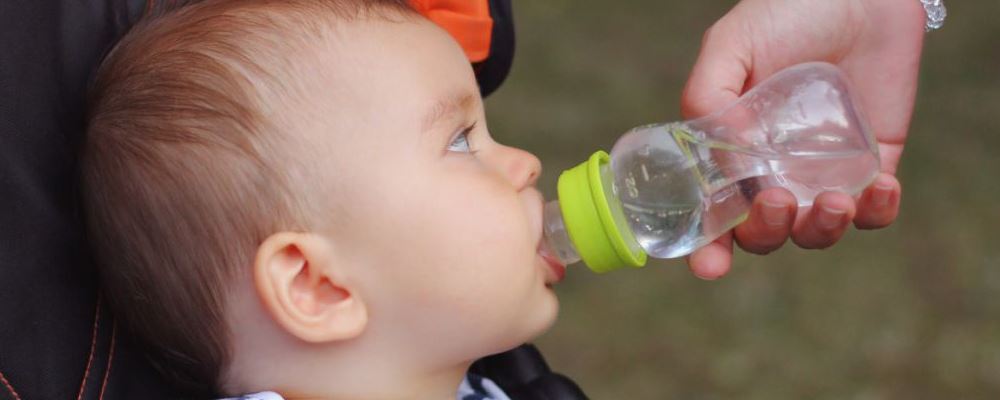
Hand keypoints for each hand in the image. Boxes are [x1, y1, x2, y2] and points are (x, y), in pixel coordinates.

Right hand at [681, 0, 925, 278]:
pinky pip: (873, 213)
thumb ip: (709, 94)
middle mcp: (771, 174)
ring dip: (821, 230)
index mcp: (729, 156)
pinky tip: (878, 187)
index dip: (709, 249)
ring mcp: (820, 175)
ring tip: (833, 201)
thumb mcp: (730, 46)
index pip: (713, 216)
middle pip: (763, 234)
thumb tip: (725, 150)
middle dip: (767, 233)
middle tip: (777, 201)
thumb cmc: (783, 14)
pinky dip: (876, 212)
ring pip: (815, 233)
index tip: (710, 266)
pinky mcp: (869, 167)